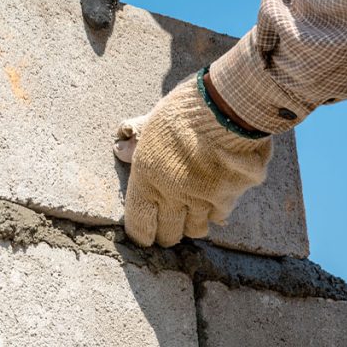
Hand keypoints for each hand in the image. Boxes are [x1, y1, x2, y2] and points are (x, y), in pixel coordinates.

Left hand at [115, 74, 271, 246]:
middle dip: (167, 233)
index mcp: (146, 178)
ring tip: (192, 218)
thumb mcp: (153, 122)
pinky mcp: (227, 198)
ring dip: (193, 225)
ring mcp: (200, 200)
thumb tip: (120, 150)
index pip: (139, 223)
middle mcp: (171, 195)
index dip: (142, 233)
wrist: (226, 110)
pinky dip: (217, 213)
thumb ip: (137, 141)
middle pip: (168, 233)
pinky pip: (219, 216)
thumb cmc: (185, 111)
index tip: (146, 235)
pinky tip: (216, 204)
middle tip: (169, 229)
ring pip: (195, 229)